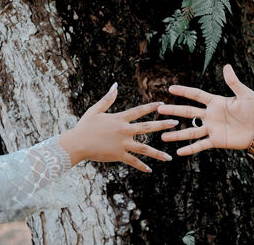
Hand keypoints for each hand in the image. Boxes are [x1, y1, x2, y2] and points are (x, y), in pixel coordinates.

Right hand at [60, 83, 177, 171]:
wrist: (77, 143)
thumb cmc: (85, 126)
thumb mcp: (96, 110)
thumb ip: (108, 98)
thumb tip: (116, 85)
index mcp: (120, 118)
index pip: (139, 111)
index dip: (151, 107)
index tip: (162, 105)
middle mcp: (124, 130)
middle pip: (148, 127)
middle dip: (163, 125)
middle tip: (176, 123)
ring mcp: (123, 144)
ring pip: (144, 149)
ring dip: (158, 153)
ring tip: (169, 157)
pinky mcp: (119, 155)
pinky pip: (133, 161)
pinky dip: (141, 166)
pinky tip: (150, 170)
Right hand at [158, 64, 253, 155]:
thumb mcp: (245, 94)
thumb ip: (234, 82)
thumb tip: (226, 66)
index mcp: (215, 103)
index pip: (196, 95)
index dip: (184, 91)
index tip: (170, 89)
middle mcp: (210, 115)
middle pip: (188, 112)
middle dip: (174, 111)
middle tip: (159, 110)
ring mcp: (212, 129)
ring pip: (190, 131)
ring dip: (177, 134)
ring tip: (162, 135)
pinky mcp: (216, 141)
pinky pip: (200, 145)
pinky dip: (190, 149)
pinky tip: (178, 152)